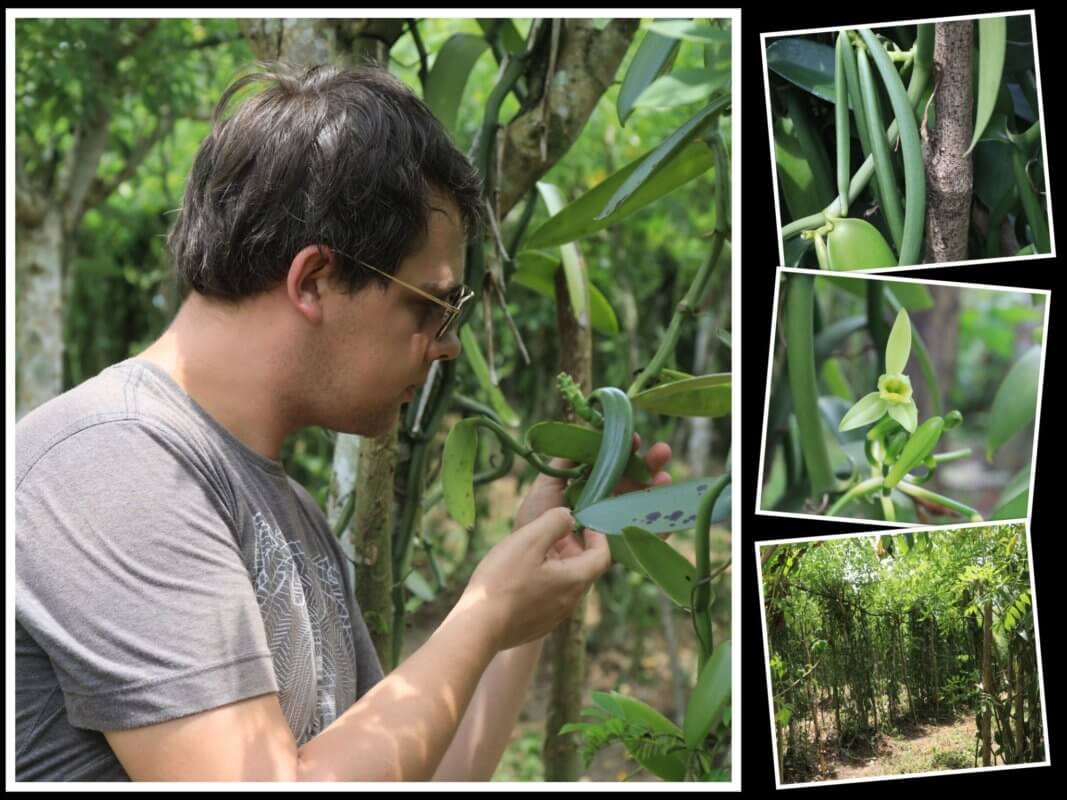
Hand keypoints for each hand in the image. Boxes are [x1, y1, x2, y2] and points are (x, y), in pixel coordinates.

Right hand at [452, 507, 610, 651]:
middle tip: (556, 532)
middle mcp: (571, 602)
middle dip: (575, 548)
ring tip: (537, 550)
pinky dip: (547, 581)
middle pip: (585, 569)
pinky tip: (523, 575)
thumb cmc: (503, 580)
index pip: (603, 556)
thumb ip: (555, 521)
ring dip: (560, 564)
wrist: (478, 626)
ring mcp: (555, 617)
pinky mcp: (538, 625)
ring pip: (567, 584)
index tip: (585, 523)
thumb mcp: (530, 539)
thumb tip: (569, 517)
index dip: (598, 536)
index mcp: (575, 580)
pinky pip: (552, 598)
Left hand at [514, 435, 672, 551]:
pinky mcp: (616, 549)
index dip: (625, 451)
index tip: (633, 439)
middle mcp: (604, 504)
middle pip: (633, 482)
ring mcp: (612, 525)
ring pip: (641, 505)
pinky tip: (670, 518)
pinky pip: (642, 539)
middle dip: (649, 465)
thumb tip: (585, 436)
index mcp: (589, 487)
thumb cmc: (536, 519)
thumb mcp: (547, 485)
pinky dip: (659, 530)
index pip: (613, 465)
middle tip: (662, 451)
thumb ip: (565, 463)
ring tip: (665, 478)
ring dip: (656, 491)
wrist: (529, 556)